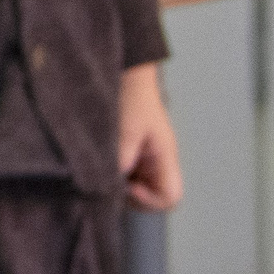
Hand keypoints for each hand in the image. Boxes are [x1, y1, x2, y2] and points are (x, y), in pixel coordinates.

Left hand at [119, 62, 181, 210]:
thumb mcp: (126, 129)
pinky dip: (116, 173)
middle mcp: (158, 161)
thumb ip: (122, 159)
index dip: (150, 200)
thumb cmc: (133, 96)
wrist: (126, 73)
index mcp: (165, 156)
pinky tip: (103, 161)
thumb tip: (112, 184)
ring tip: (106, 168)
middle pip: (154, 197)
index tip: (129, 186)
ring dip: (122, 184)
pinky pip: (128, 174)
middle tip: (113, 179)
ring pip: (139, 187)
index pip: (171, 196)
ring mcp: (145, 158)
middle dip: (133, 195)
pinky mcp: (132, 152)